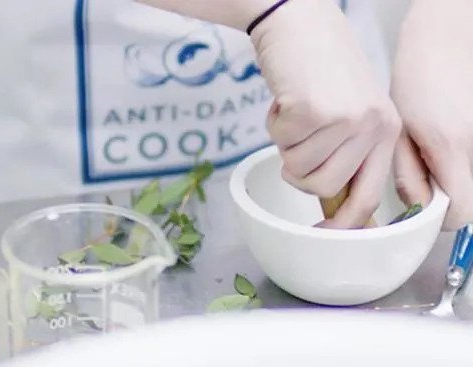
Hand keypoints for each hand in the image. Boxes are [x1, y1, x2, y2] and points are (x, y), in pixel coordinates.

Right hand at [251, 0, 400, 227]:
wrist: (300, 22)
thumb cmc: (320, 67)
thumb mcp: (349, 111)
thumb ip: (346, 155)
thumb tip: (333, 206)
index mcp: (386, 130)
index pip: (369, 194)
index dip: (344, 223)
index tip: (324, 233)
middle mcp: (372, 126)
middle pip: (323, 187)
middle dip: (298, 169)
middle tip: (296, 139)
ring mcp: (344, 118)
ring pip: (298, 168)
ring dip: (285, 144)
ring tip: (295, 112)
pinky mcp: (314, 110)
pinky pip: (279, 142)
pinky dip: (273, 124)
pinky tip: (286, 99)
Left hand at [391, 0, 472, 229]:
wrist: (450, 38)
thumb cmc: (420, 77)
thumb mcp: (399, 129)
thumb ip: (408, 173)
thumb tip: (418, 206)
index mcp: (452, 146)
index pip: (463, 211)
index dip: (442, 218)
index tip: (426, 211)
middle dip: (449, 198)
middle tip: (428, 176)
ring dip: (458, 179)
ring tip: (436, 151)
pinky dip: (466, 162)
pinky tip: (449, 141)